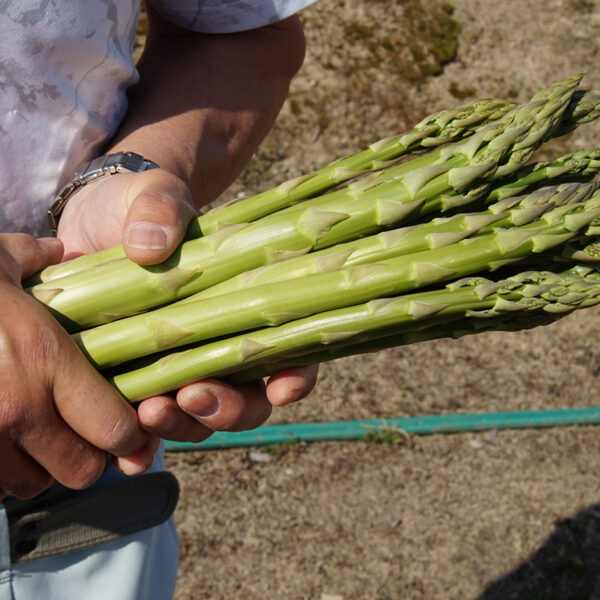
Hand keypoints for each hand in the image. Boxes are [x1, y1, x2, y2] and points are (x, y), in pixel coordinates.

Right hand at [0, 234, 155, 499]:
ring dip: (40, 465)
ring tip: (33, 434)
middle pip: (81, 470)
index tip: (125, 425)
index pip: (114, 428)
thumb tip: (59, 250)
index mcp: (45, 359)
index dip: (128, 434)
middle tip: (79, 433)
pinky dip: (0, 471)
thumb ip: (35, 257)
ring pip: (33, 484)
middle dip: (86, 456)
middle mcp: (17, 407)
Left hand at [57, 169, 317, 442]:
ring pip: (201, 419)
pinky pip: (150, 422)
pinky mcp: (138, 380)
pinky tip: (124, 452)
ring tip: (149, 412)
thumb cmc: (141, 207)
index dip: (296, 377)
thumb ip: (160, 209)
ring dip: (184, 426)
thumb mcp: (155, 196)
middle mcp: (222, 347)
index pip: (290, 350)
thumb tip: (151, 246)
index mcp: (247, 306)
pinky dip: (142, 443)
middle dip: (227, 409)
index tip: (281, 388)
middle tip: (192, 396)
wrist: (95, 222)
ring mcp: (181, 368)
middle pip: (249, 401)